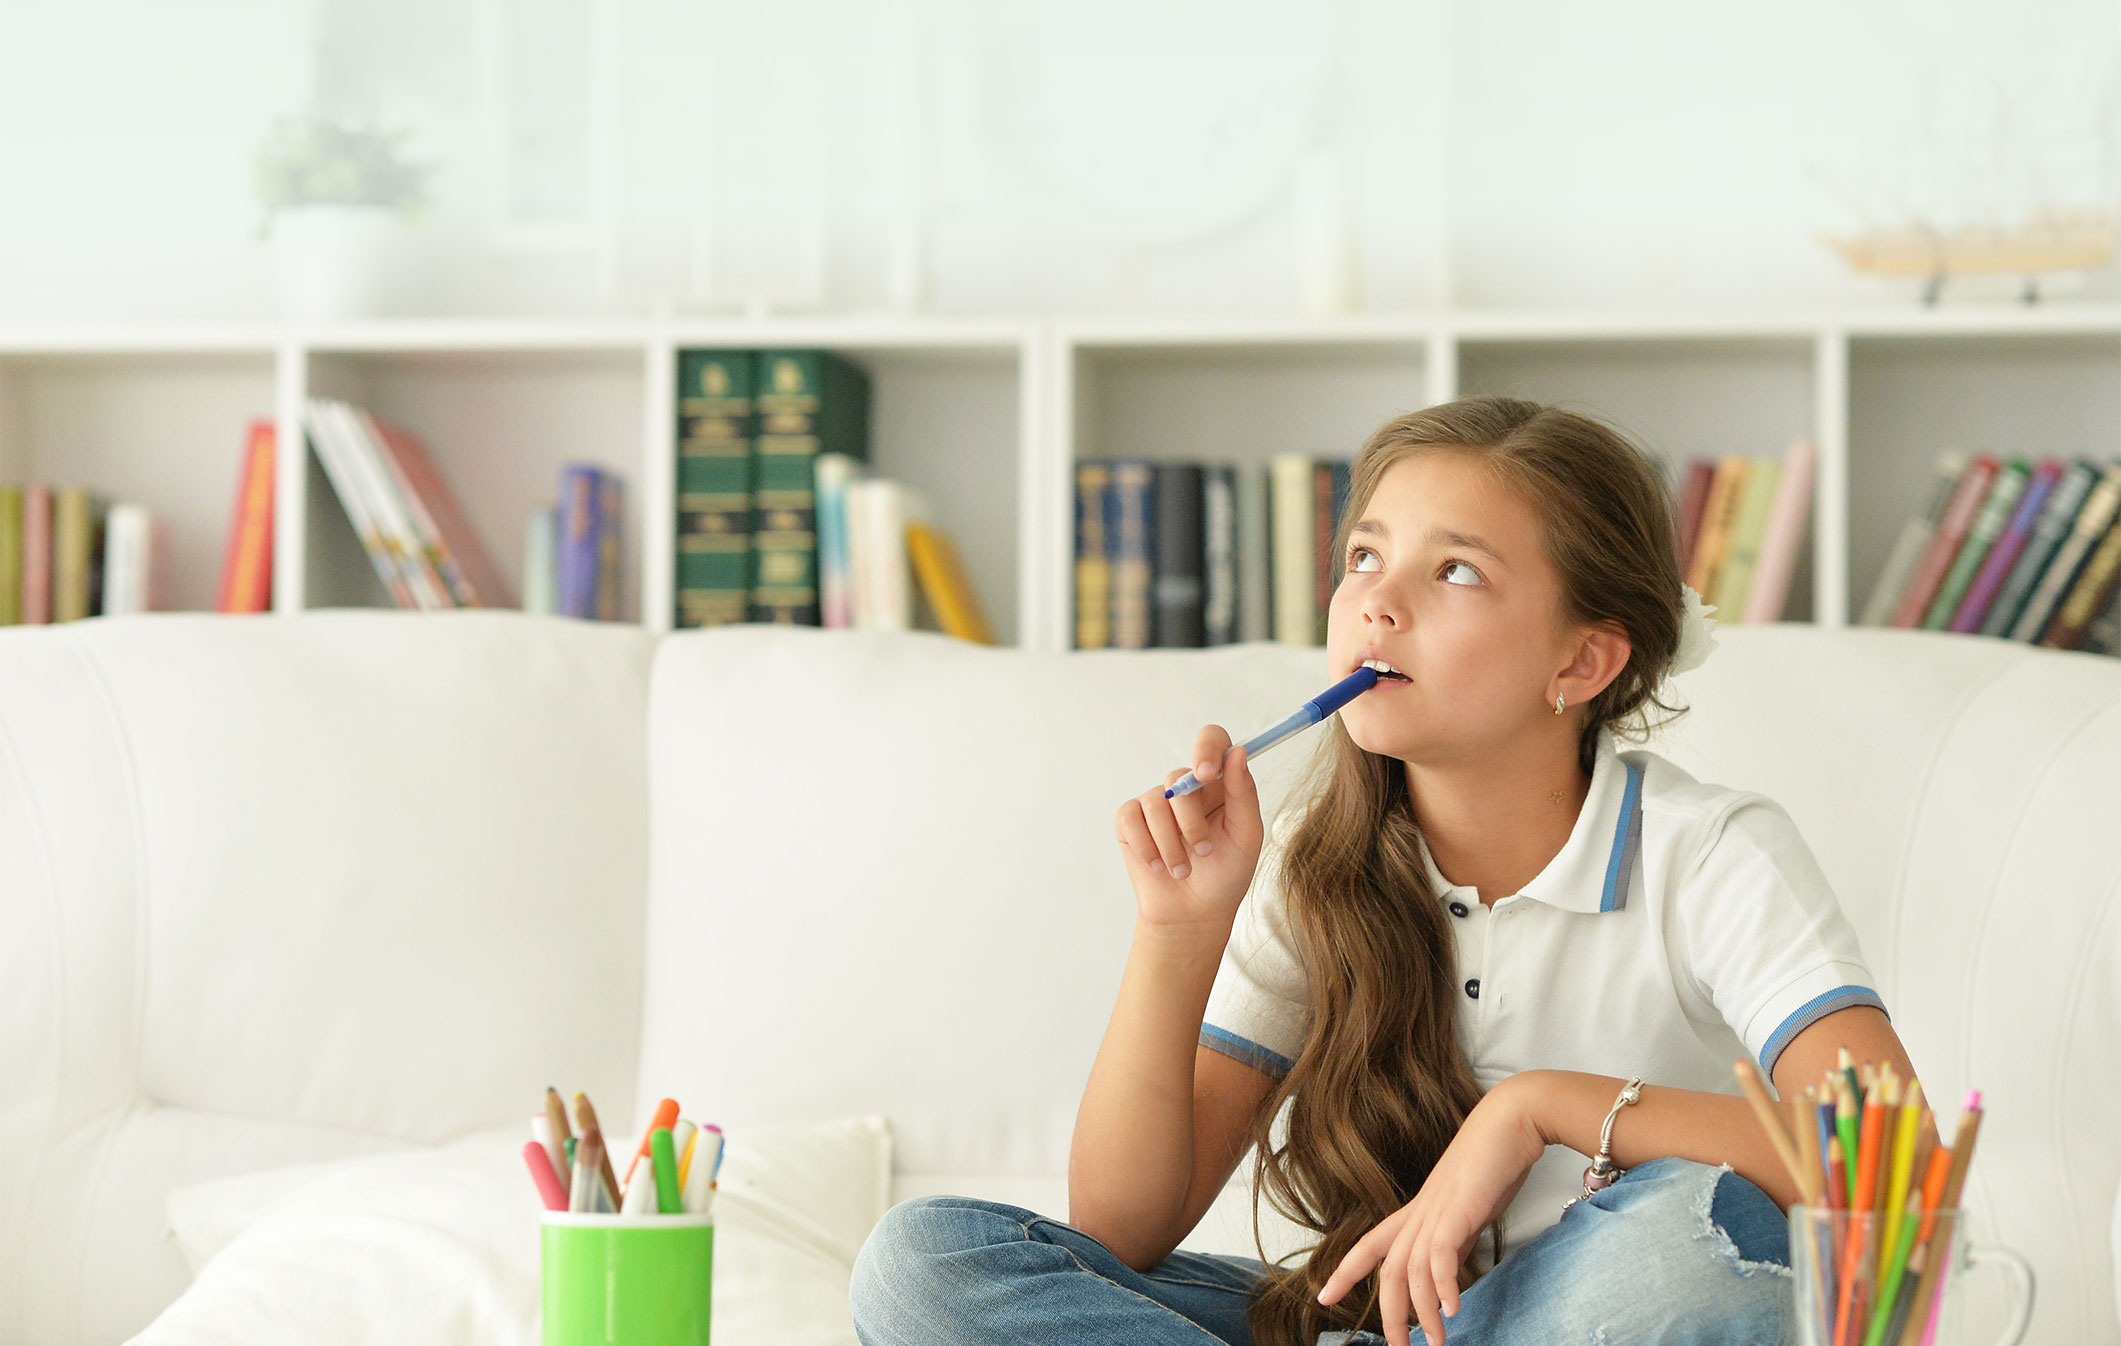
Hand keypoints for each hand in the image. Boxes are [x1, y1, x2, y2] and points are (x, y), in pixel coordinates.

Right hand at [1113, 724, 1263, 932]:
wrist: (1194, 914)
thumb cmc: (1226, 875)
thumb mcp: (1246, 836)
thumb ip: (1243, 793)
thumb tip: (1238, 753)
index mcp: (1218, 785)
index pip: (1212, 741)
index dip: (1207, 748)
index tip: (1206, 773)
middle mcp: (1185, 789)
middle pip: (1178, 778)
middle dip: (1191, 821)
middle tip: (1204, 850)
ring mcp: (1155, 803)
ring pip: (1155, 802)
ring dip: (1171, 844)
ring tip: (1182, 869)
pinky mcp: (1130, 822)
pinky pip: (1130, 817)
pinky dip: (1146, 846)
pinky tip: (1158, 865)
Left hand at [1313, 1075, 1547, 1345]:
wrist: (1511, 1120)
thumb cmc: (1494, 1162)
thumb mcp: (1468, 1210)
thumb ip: (1454, 1237)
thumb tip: (1448, 1269)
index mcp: (1417, 1211)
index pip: (1370, 1245)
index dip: (1344, 1271)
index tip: (1322, 1296)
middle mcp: (1419, 1213)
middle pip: (1388, 1271)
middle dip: (1389, 1315)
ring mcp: (1436, 1210)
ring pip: (1413, 1270)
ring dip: (1424, 1312)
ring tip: (1437, 1343)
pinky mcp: (1458, 1209)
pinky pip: (1441, 1255)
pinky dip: (1445, 1286)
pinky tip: (1452, 1310)